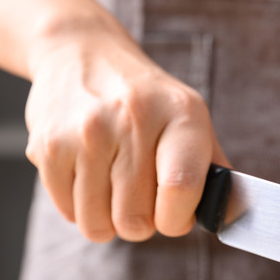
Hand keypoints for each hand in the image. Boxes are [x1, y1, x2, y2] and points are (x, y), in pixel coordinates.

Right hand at [25, 33, 227, 242]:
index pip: (180, 189)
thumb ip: (214, 170)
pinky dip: (81, 209)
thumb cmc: (148, 101)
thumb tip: (230, 216)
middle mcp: (133, 119)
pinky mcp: (48, 147)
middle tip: (142, 199)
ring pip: (98, 225)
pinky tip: (90, 178)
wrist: (83, 54)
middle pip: (136, 218)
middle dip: (143, 223)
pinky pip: (70, 214)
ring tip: (115, 189)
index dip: (178, 220)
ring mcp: (86, 133)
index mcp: (181, 114)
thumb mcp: (191, 118)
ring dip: (109, 221)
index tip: (175, 216)